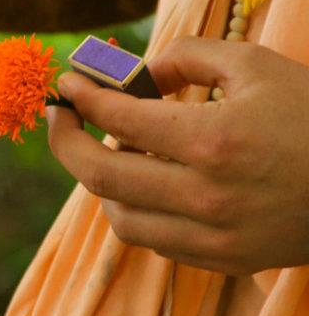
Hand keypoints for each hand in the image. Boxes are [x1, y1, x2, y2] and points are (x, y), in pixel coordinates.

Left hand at [47, 36, 308, 274]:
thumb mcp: (255, 66)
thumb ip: (187, 57)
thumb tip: (137, 72)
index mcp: (213, 139)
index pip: (118, 117)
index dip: (82, 97)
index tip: (66, 86)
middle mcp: (206, 194)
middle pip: (100, 174)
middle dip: (65, 142)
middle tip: (59, 119)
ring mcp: (214, 234)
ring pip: (119, 216)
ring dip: (100, 181)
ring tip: (109, 149)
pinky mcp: (224, 258)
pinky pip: (153, 239)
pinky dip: (134, 210)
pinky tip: (142, 184)